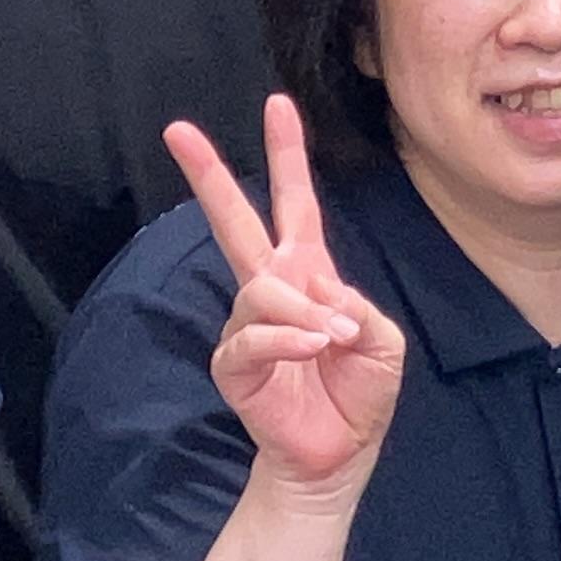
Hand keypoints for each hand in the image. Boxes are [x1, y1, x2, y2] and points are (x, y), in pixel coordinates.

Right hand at [167, 96, 403, 491]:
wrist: (337, 455)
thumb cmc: (358, 394)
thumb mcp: (383, 342)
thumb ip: (357, 306)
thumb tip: (317, 294)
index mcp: (308, 272)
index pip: (295, 203)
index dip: (288, 155)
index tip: (277, 104)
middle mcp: (271, 289)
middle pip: (235, 221)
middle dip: (209, 174)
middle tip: (178, 130)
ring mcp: (248, 324)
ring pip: (263, 288)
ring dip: (304, 310)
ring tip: (332, 340)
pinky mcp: (234, 363)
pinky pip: (254, 336)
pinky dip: (288, 339)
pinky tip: (311, 349)